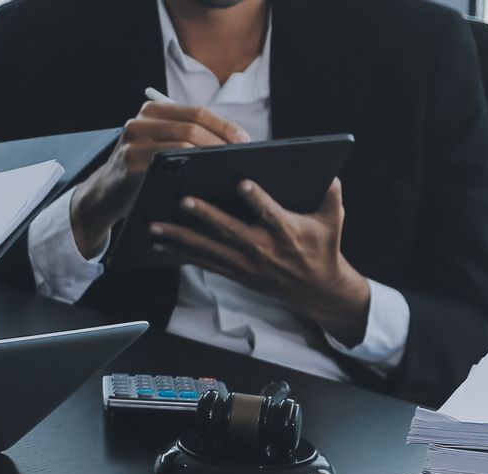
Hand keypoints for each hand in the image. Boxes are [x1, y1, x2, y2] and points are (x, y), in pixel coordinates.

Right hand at [70, 101, 251, 257]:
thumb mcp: (158, 143)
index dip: (224, 125)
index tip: (245, 140)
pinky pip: (167, 164)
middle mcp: (139, 121)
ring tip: (225, 168)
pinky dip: (189, 171)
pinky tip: (203, 180)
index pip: (197, 112)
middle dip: (220, 142)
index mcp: (152, 110)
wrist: (105, 194)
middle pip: (191, 127)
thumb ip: (185, 134)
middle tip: (239, 157)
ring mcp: (132, 142)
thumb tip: (234, 139)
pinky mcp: (129, 164)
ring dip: (208, 156)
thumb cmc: (143, 169)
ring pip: (182, 144)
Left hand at [150, 178, 371, 345]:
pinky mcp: (235, 272)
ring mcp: (245, 263)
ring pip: (208, 249)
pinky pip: (203, 263)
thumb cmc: (323, 247)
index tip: (242, 182)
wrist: (317, 288)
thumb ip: (330, 194)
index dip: (257, 198)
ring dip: (180, 238)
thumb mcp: (333, 220)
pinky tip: (159, 245)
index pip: (270, 212)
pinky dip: (180, 254)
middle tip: (183, 200)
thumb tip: (329, 172)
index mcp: (286, 231)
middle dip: (205, 215)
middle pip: (229, 230)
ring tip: (154, 226)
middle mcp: (262, 248)